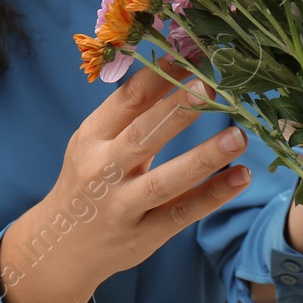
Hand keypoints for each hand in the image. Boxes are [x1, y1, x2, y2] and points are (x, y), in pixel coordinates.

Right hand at [0, 60, 250, 302]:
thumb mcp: (96, 141)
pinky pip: (182, 213)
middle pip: (143, 136)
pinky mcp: (144, 235)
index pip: (126, 100)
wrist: (61, 247)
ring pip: (165, 181)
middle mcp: (104, 171)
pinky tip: (242, 176)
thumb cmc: (88, 179)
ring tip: (239, 136)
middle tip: (211, 88)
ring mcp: (123, 207)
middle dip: (178, 111)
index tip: (192, 54)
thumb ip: (132, 109)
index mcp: (91, 138)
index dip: (160, 75)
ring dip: (204, 158)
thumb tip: (177, 61)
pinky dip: (213, 195)